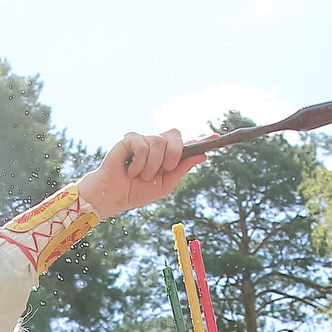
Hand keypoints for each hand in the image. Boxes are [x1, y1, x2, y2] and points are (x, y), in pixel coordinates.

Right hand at [76, 129, 204, 220]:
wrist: (115, 196)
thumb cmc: (137, 191)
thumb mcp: (165, 184)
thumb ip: (182, 168)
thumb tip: (201, 155)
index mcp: (167, 155)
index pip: (186, 144)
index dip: (202, 140)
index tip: (217, 138)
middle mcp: (156, 144)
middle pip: (175, 135)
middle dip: (175, 153)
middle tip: (166, 167)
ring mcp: (143, 140)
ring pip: (159, 142)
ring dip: (152, 165)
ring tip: (141, 175)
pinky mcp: (130, 139)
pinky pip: (143, 145)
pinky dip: (139, 163)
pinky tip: (130, 169)